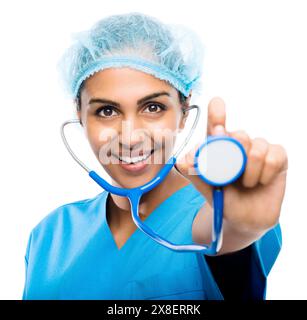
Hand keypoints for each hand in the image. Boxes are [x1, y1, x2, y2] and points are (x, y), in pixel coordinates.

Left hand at [176, 97, 287, 234]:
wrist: (244, 219)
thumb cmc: (224, 199)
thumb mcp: (206, 187)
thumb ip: (194, 173)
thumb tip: (183, 161)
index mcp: (219, 148)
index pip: (217, 125)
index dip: (217, 113)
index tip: (216, 103)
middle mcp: (239, 144)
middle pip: (239, 135)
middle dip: (235, 157)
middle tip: (233, 176)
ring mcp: (259, 149)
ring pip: (257, 147)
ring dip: (250, 172)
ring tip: (246, 184)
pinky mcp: (278, 157)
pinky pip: (274, 156)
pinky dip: (265, 173)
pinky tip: (261, 181)